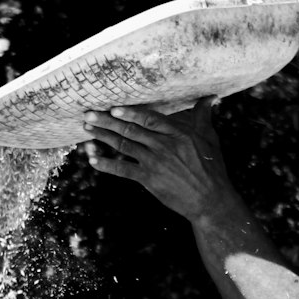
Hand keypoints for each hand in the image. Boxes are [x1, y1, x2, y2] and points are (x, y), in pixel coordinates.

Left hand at [82, 97, 231, 220]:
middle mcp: (163, 145)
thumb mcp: (210, 138)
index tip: (113, 108)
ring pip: (123, 146)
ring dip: (102, 137)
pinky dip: (106, 165)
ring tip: (86, 129)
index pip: (148, 118)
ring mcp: (155, 163)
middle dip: (107, 121)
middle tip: (89, 114)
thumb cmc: (211, 168)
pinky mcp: (149, 179)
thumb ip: (204, 117)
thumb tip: (211, 98)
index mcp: (178, 133)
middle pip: (130, 130)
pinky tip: (92, 159)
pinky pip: (123, 170)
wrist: (209, 200)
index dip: (129, 113)